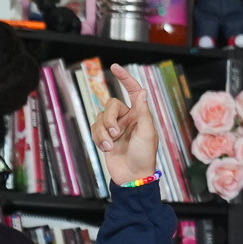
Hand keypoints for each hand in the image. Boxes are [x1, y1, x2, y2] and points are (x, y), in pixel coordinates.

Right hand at [92, 64, 157, 185]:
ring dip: (103, 132)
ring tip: (111, 144)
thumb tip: (143, 91)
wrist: (132, 177)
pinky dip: (99, 138)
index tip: (114, 67)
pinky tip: (106, 149)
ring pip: (100, 117)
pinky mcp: (105, 137)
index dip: (125, 78)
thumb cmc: (144, 156)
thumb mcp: (147, 133)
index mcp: (140, 115)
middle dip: (109, 119)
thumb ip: (143, 111)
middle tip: (115, 133)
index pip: (132, 91)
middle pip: (110, 105)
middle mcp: (127, 118)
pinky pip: (95, 129)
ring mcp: (116, 128)